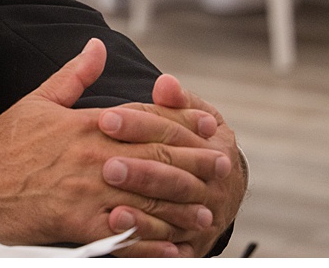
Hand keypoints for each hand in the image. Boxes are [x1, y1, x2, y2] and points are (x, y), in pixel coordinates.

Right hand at [0, 39, 217, 249]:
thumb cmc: (4, 144)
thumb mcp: (39, 100)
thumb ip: (75, 75)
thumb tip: (97, 45)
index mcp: (85, 123)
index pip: (144, 119)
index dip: (181, 121)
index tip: (208, 126)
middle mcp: (91, 154)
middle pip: (156, 158)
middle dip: (194, 163)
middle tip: (222, 168)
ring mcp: (86, 190)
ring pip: (147, 198)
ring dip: (180, 207)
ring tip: (205, 213)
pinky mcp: (76, 223)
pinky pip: (123, 233)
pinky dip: (150, 242)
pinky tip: (171, 247)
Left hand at [103, 76, 246, 257]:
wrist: (223, 187)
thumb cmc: (196, 142)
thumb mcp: (195, 117)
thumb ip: (177, 101)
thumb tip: (165, 83)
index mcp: (214, 145)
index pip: (173, 131)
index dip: (140, 124)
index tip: (106, 118)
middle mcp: (214, 183)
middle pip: (175, 175)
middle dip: (141, 171)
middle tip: (107, 166)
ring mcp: (205, 214)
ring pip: (174, 212)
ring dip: (144, 211)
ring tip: (112, 208)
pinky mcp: (192, 242)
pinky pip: (171, 245)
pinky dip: (147, 241)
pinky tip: (122, 232)